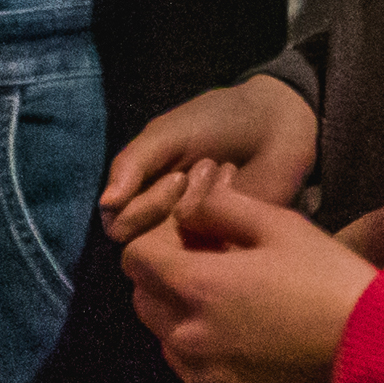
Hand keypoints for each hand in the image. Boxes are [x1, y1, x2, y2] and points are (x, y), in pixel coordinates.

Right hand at [102, 75, 316, 243]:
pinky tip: (240, 200)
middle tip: (198, 182)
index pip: (119, 223)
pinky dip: (224, 232)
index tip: (177, 177)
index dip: (142, 207)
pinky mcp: (229, 245)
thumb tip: (106, 204)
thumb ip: (132, 163)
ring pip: (176, 255)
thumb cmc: (218, 121)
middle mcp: (163, 220)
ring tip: (221, 185)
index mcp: (142, 193)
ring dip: (197, 221)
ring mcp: (196, 236)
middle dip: (169, 213)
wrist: (277, 122)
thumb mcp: (167, 135)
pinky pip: (213, 260)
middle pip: (142, 244)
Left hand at [121, 172, 376, 382]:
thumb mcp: (284, 226)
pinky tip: (250, 357)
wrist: (378, 361)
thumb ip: (222, 208)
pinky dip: (209, 368)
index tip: (190, 242)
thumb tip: (186, 208)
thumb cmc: (332, 284)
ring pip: (168, 344)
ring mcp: (201, 382)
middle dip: (167, 282)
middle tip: (214, 275)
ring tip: (237, 318)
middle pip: (144, 302)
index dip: (157, 243)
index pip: (135, 258)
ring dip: (186, 325)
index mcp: (197, 287)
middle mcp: (186, 339)